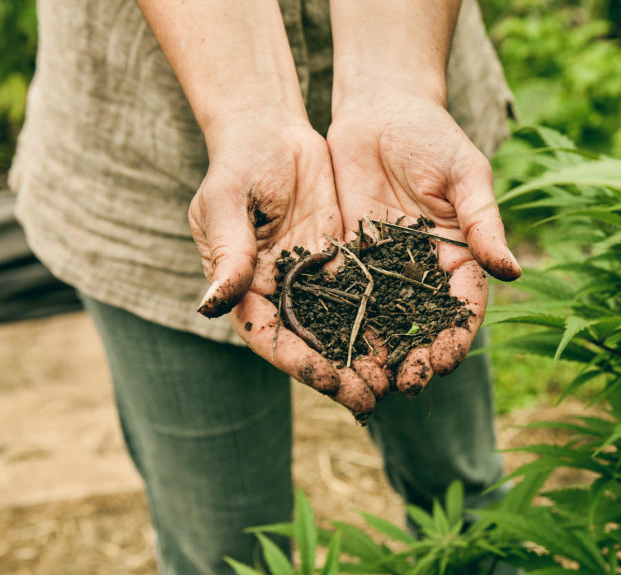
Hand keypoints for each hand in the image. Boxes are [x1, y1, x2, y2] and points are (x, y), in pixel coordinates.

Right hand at [190, 112, 377, 414]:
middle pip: (311, 345)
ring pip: (341, 329)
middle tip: (371, 398)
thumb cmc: (239, 162)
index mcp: (245, 288)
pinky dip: (384, 321)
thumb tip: (211, 304)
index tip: (330, 381)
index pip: (272, 338)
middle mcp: (281, 294)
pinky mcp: (342, 264)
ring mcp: (314, 281)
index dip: (300, 363)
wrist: (273, 130)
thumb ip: (227, 253)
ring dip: (366, 358)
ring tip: (395, 381)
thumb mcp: (228, 202)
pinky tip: (409, 340)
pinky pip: (366, 298)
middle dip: (340, 374)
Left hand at [328, 91, 521, 394]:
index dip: (457, 337)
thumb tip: (512, 271)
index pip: (463, 308)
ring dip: (379, 354)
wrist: (379, 108)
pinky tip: (332, 350)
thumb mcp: (464, 176)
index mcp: (461, 257)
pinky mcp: (351, 257)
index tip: (445, 360)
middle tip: (405, 385)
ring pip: (385, 321)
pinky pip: (347, 297)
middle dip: (417, 358)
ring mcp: (387, 268)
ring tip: (369, 383)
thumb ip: (482, 224)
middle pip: (424, 325)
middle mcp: (425, 271)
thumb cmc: (432, 136)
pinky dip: (342, 326)